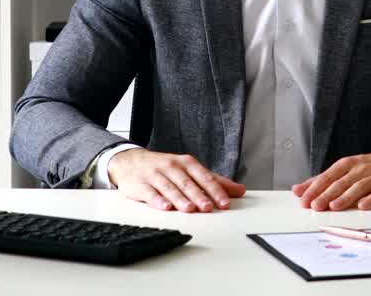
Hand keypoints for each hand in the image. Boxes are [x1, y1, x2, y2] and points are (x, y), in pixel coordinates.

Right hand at [107, 149, 245, 212]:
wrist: (130, 161)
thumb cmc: (164, 168)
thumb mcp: (189, 170)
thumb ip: (214, 181)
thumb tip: (239, 190)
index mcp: (186, 163)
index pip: (204, 177)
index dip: (215, 190)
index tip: (224, 203)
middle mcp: (172, 167)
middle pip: (188, 183)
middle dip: (199, 195)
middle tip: (208, 207)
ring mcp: (155, 175)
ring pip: (170, 188)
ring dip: (180, 199)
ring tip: (189, 209)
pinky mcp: (140, 184)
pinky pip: (150, 193)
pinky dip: (157, 200)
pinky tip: (165, 207)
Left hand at [292, 149, 370, 210]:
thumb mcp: (347, 169)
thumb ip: (324, 180)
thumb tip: (300, 189)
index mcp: (348, 165)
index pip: (328, 176)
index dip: (315, 187)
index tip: (303, 199)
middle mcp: (361, 169)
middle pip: (341, 183)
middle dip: (327, 194)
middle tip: (315, 205)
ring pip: (359, 187)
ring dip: (346, 197)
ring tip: (334, 206)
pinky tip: (363, 205)